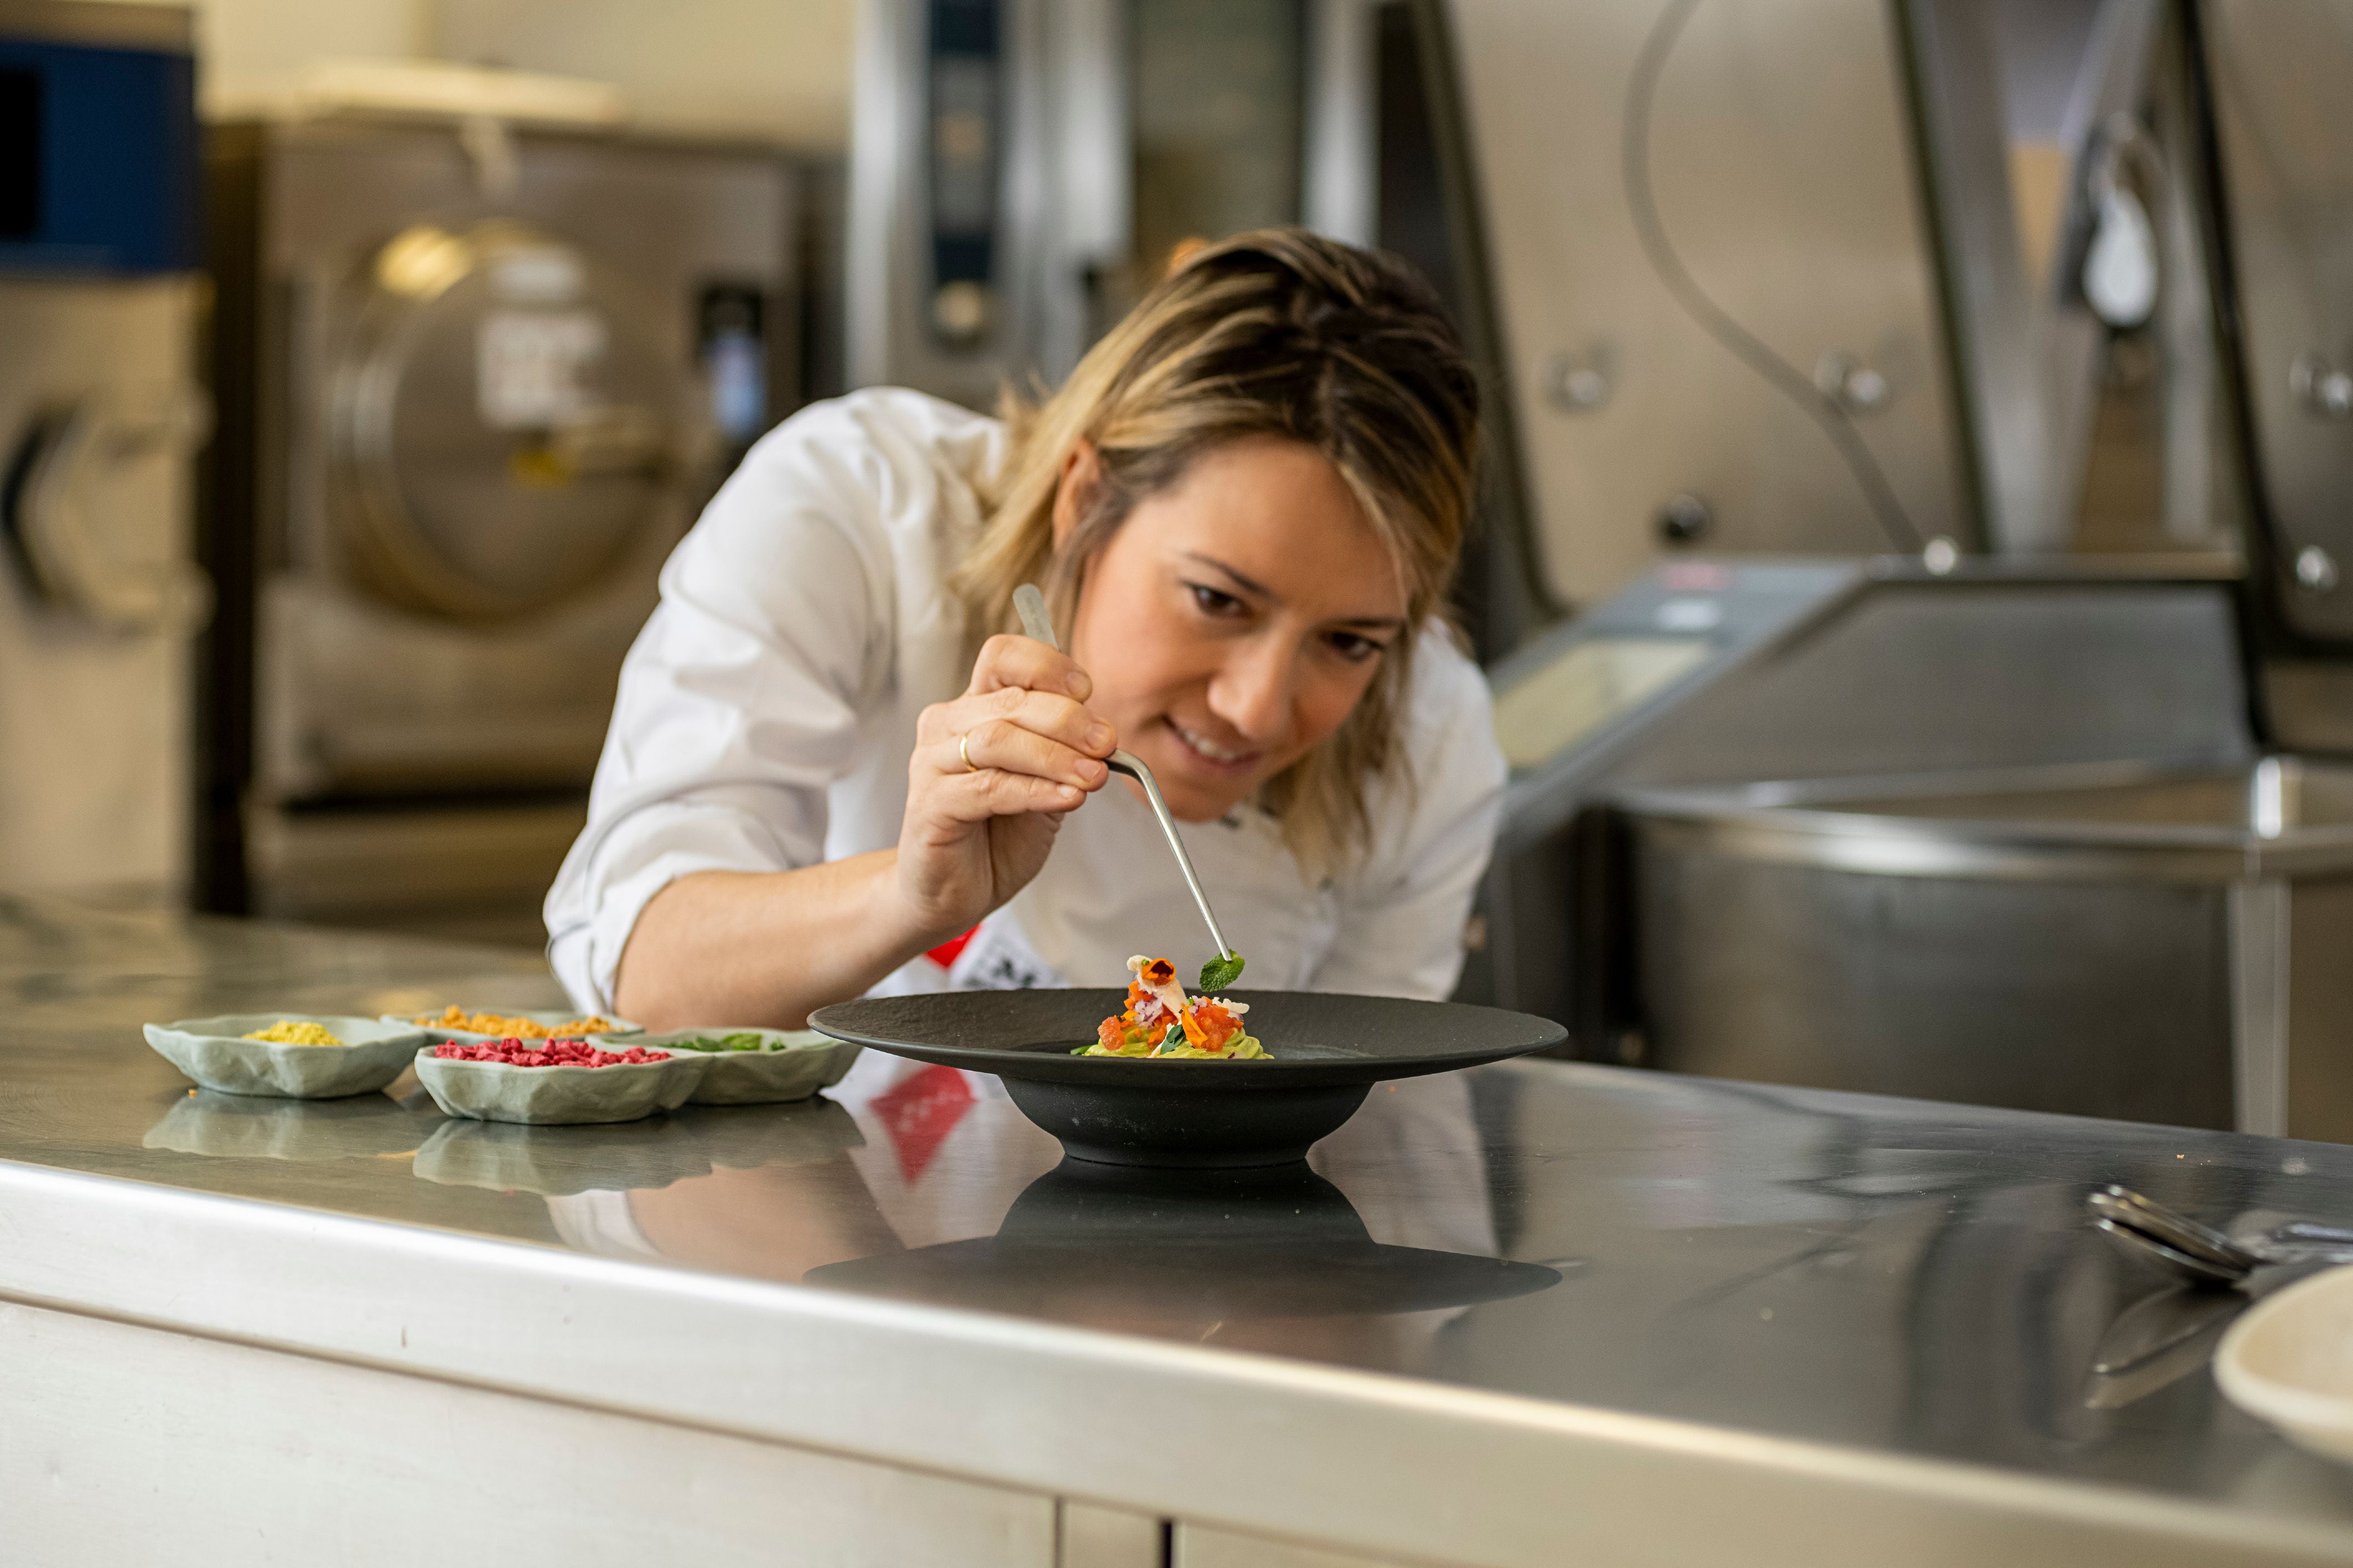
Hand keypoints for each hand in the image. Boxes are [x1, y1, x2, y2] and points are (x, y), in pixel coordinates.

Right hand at [892, 633, 1115, 944]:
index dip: (1048, 666)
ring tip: (1092, 776)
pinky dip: (1035, 791)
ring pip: (998, 739)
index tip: (1088, 692)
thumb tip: (1105, 734)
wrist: (954, 892)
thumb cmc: (996, 834)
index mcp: (973, 707)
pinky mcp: (930, 805)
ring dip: (1055, 756)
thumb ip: (1066, 754)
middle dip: (1069, 719)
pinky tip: (1067, 799)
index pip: (1004, 657)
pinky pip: (988, 787)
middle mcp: (946, 726)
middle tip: (1106, 744)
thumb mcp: (1044, 783)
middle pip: (1011, 698)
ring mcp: (931, 763)